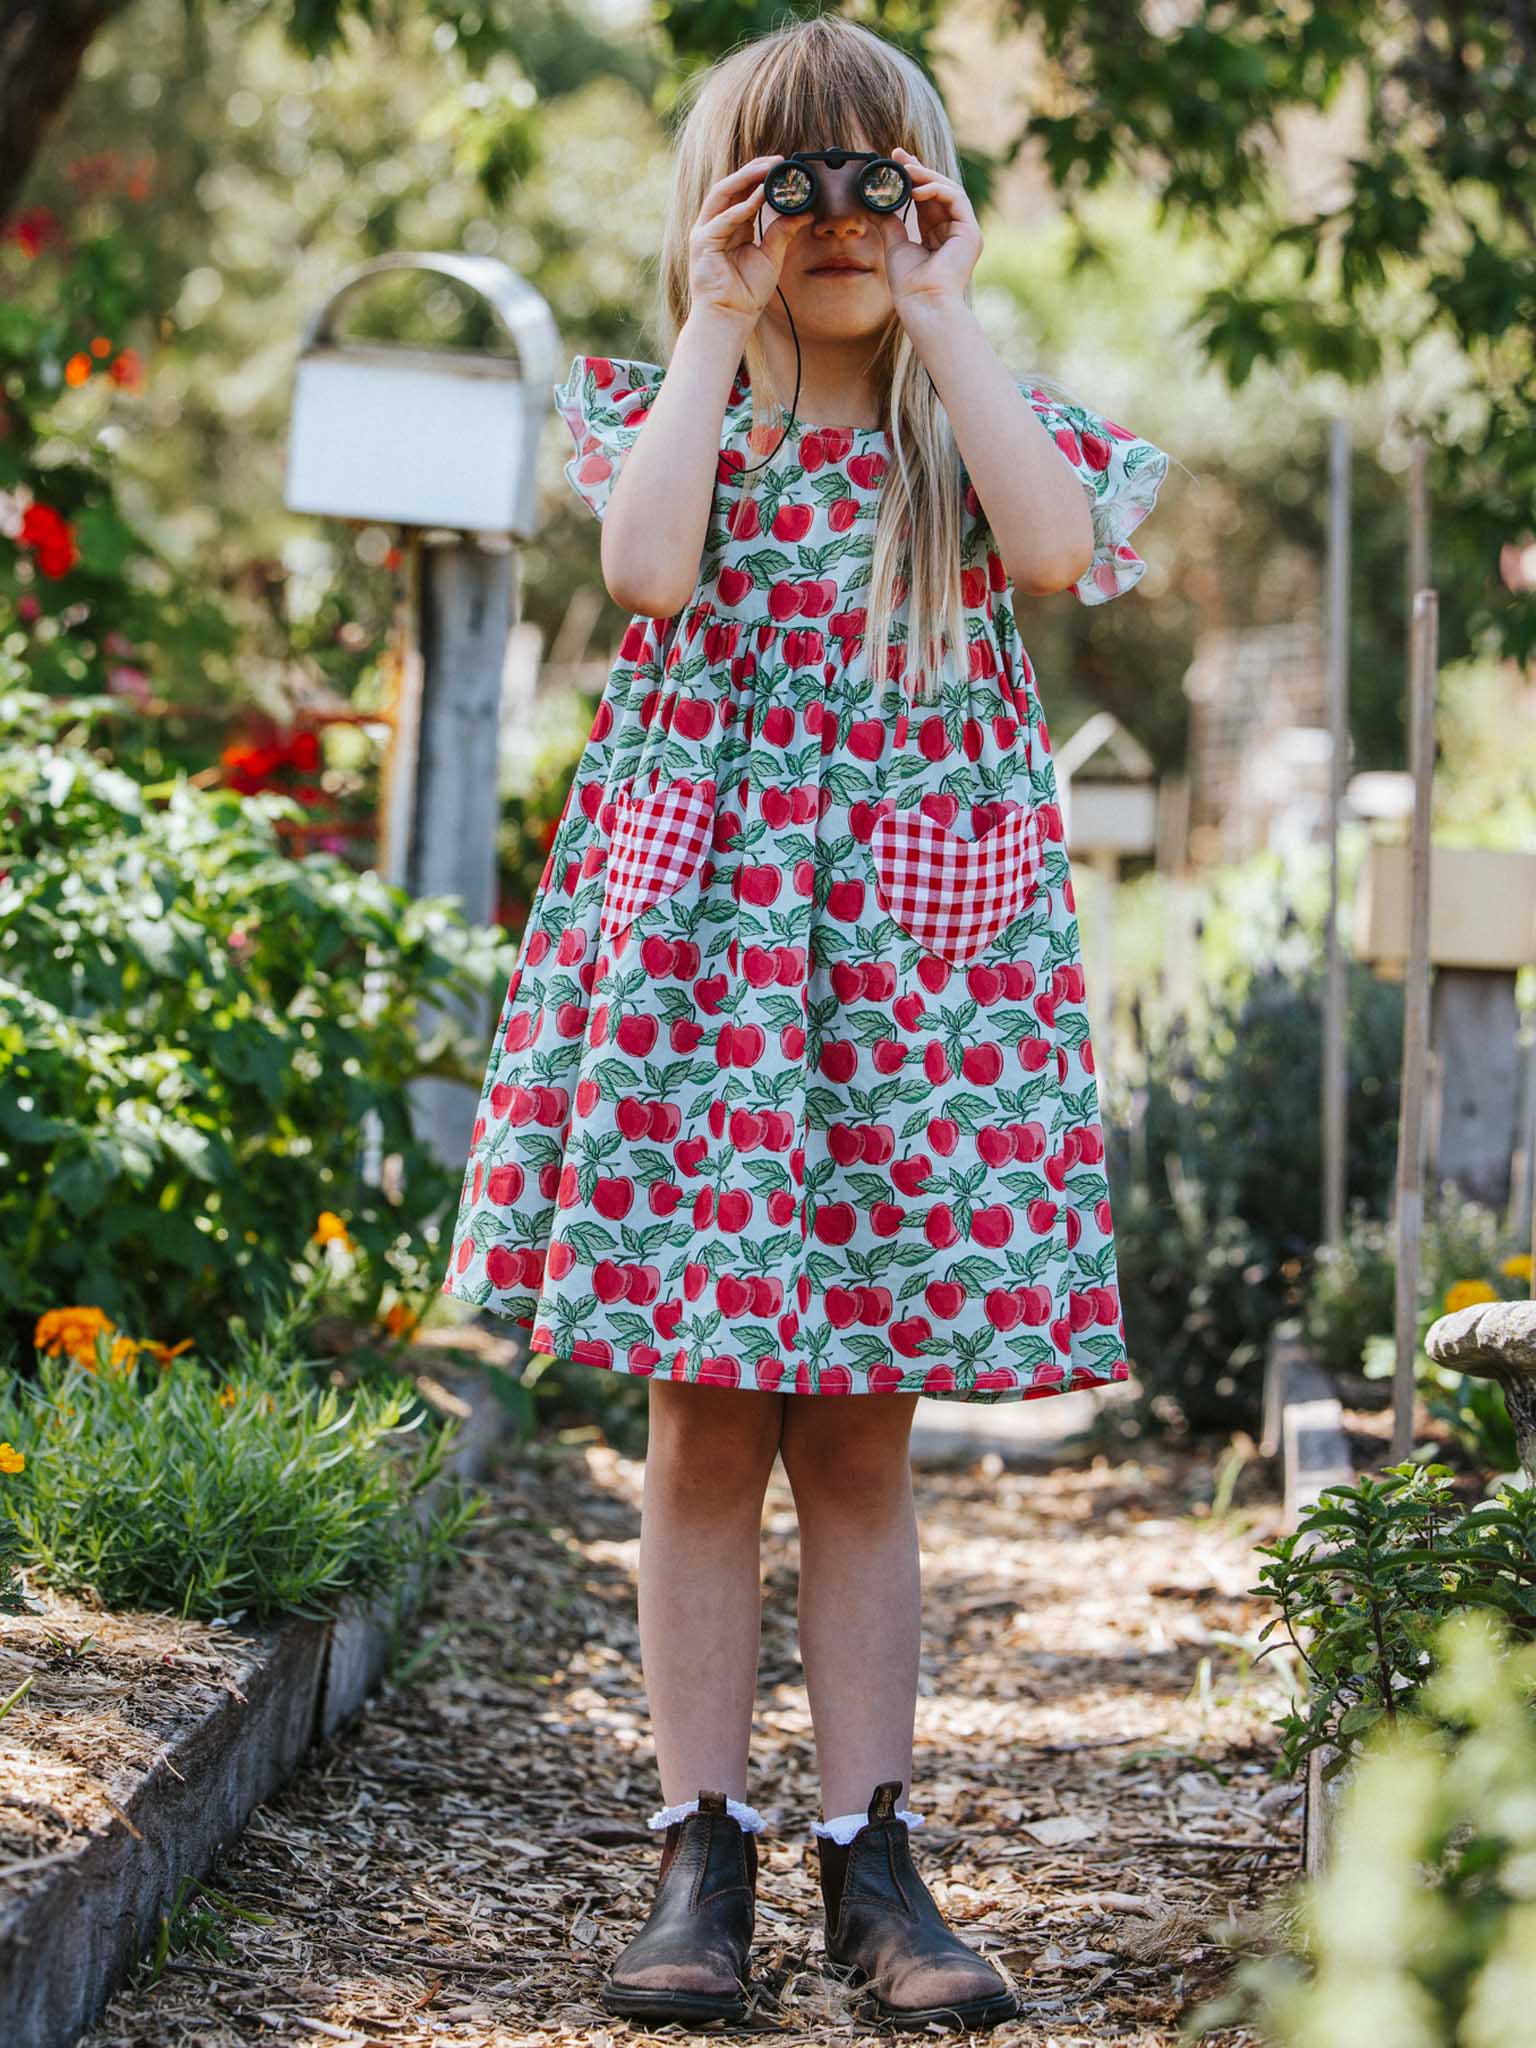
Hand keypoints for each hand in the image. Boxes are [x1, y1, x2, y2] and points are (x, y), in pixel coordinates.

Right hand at [688, 155, 812, 323]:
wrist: (731, 317)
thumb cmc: (746, 293)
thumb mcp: (771, 256)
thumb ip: (782, 232)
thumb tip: (804, 212)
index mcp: (732, 226)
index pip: (744, 192)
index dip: (761, 177)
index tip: (783, 166)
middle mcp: (716, 224)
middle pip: (732, 187)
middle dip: (753, 170)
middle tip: (777, 159)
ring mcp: (706, 232)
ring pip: (723, 194)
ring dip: (745, 178)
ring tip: (767, 168)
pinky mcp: (702, 243)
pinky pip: (723, 219)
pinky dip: (741, 207)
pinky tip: (758, 197)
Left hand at [877, 147, 981, 313]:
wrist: (921, 303)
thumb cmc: (909, 284)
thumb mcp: (895, 243)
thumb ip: (890, 220)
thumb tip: (875, 202)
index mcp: (938, 234)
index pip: (927, 198)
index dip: (913, 178)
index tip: (895, 162)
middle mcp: (954, 230)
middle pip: (939, 190)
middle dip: (919, 170)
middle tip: (898, 155)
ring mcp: (964, 231)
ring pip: (949, 190)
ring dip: (926, 177)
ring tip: (906, 170)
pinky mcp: (970, 232)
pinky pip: (955, 199)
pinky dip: (936, 190)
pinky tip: (917, 189)